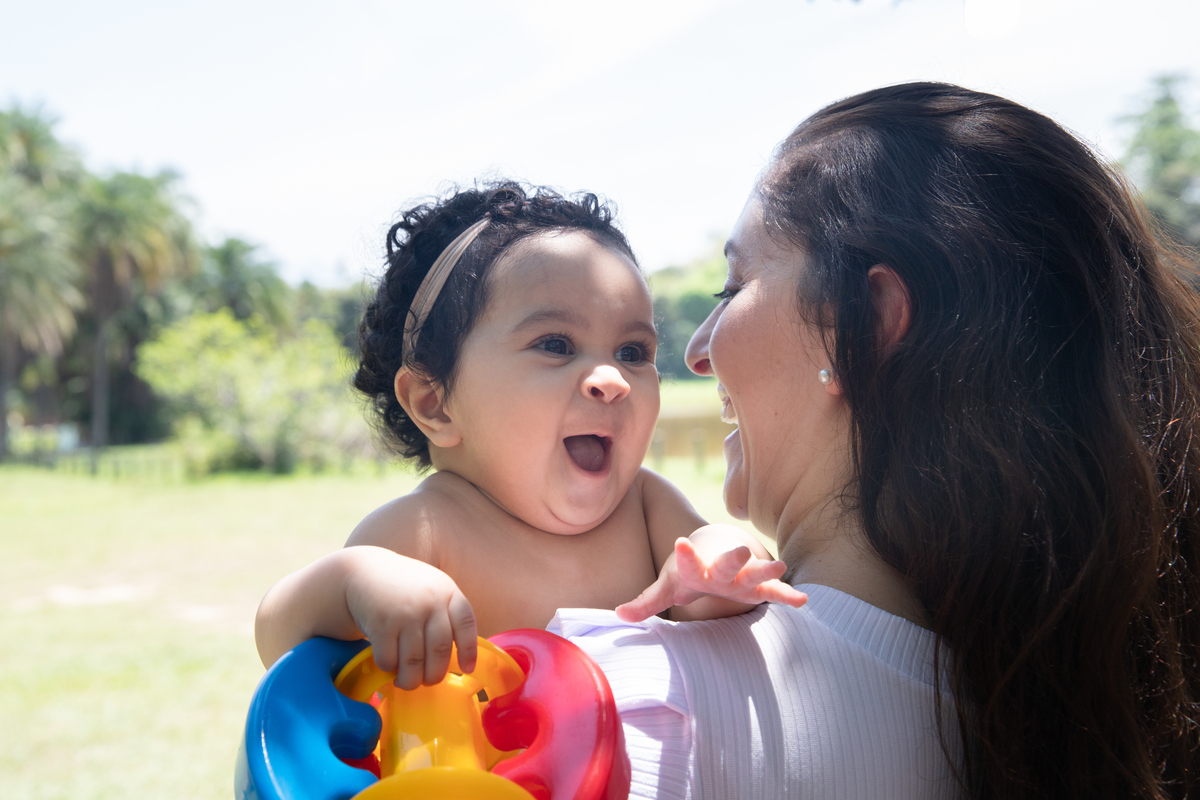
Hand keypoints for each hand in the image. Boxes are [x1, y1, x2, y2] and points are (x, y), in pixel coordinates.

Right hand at [343, 548, 477, 690]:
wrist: (364, 571)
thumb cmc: (404, 587)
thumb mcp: (432, 589)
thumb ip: (446, 615)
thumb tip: (457, 658)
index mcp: (447, 592)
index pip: (465, 624)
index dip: (469, 650)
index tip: (467, 669)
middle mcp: (430, 602)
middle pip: (440, 651)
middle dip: (434, 675)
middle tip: (427, 681)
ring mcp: (406, 613)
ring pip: (414, 662)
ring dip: (410, 680)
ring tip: (406, 681)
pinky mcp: (381, 624)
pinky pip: (389, 660)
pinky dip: (389, 668)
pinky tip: (388, 664)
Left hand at [616, 529, 807, 621]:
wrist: (715, 550)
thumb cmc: (687, 573)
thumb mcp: (667, 585)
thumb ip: (646, 601)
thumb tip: (619, 615)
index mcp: (695, 568)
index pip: (687, 562)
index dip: (685, 554)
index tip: (680, 543)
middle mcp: (720, 570)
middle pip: (725, 564)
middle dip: (732, 558)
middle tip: (739, 549)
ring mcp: (741, 577)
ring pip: (754, 573)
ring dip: (766, 570)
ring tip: (780, 566)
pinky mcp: (756, 587)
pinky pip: (773, 593)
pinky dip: (786, 596)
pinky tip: (803, 601)